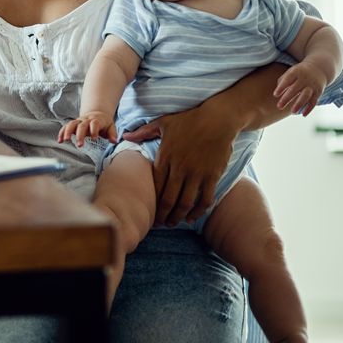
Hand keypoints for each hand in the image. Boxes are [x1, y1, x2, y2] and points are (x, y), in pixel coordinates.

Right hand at [57, 112, 115, 146]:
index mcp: (96, 120)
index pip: (94, 123)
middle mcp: (86, 120)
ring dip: (68, 132)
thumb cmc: (104, 123)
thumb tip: (114, 141)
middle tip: (79, 145)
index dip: (94, 130)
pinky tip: (59, 140)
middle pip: (81, 125)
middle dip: (80, 135)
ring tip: (65, 140)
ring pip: (71, 124)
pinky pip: (66, 126)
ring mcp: (78, 121)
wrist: (97, 114)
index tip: (94, 138)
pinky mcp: (73, 124)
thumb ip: (112, 134)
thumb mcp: (111, 127)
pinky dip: (62, 133)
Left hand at [127, 106, 236, 226]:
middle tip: (158, 224)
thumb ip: (143, 132)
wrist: (218, 119)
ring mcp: (197, 173)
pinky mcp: (212, 176)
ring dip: (178, 216)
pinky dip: (198, 211)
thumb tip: (124, 136)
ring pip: (185, 202)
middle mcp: (180, 167)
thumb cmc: (189, 119)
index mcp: (165, 156)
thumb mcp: (163, 123)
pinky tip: (192, 217)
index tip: (147, 210)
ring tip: (173, 223)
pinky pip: (205, 199)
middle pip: (168, 198)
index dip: (151, 201)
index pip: (155, 185)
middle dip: (162, 215)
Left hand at [273, 63, 326, 115]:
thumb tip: (276, 94)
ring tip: (292, 112)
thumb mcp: (291, 72)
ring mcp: (312, 85)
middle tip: (279, 107)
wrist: (319, 69)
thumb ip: (282, 81)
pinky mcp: (318, 92)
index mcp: (296, 72)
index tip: (275, 95)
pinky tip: (303, 115)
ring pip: (306, 95)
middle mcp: (305, 79)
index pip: (288, 79)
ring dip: (299, 104)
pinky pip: (314, 101)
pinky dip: (309, 108)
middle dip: (287, 98)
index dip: (282, 87)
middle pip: (295, 89)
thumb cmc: (299, 73)